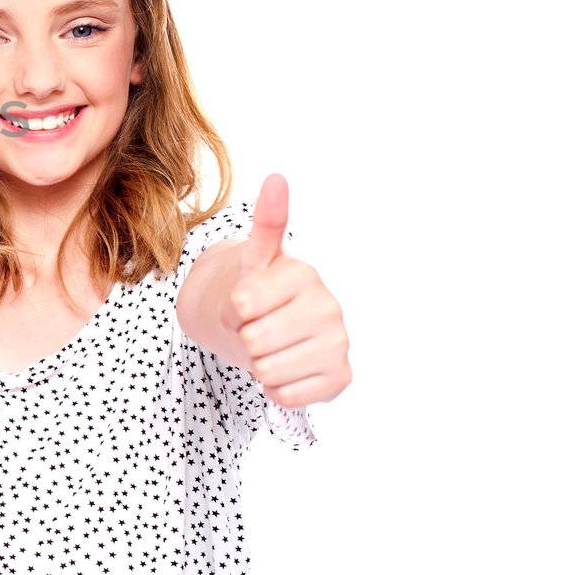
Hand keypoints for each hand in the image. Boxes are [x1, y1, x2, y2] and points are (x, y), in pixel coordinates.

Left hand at [226, 174, 351, 407]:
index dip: (233, 309)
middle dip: (245, 338)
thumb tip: (277, 178)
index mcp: (302, 274)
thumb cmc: (259, 294)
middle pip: (254, 339)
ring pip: (267, 370)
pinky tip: (288, 369)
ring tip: (273, 347)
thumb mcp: (252, 261)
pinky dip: (276, 389)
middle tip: (259, 328)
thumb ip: (265, 224)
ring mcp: (338, 343)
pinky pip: (285, 396)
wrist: (273, 330)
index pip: (240, 304)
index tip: (247, 302)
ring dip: (259, 364)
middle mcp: (328, 306)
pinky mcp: (340, 377)